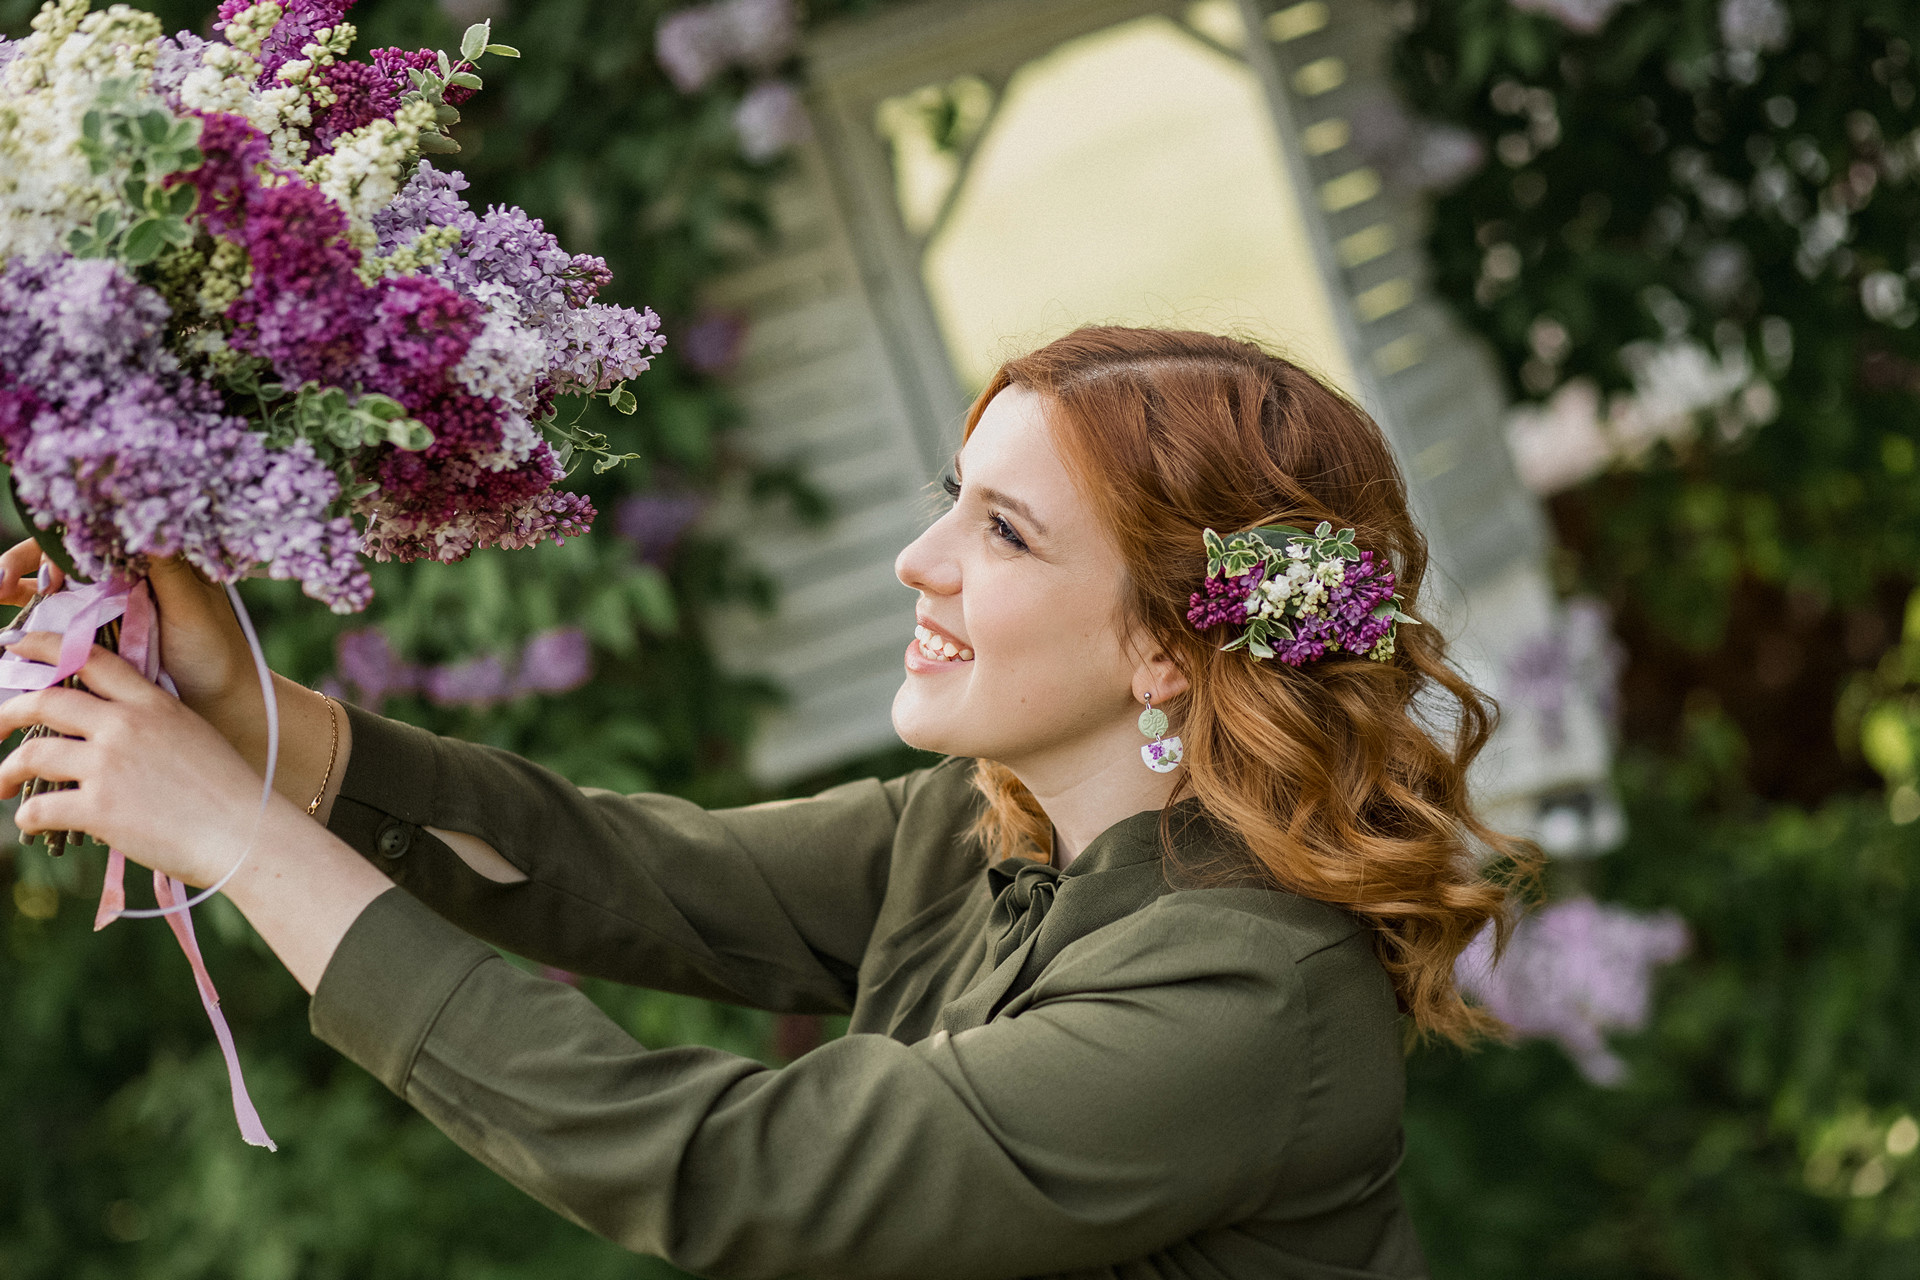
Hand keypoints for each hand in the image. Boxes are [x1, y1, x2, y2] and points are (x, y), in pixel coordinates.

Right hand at [0, 540, 271, 761]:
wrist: (222, 705)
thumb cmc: (216, 652)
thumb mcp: (192, 606)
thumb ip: (163, 567)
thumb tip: (141, 517)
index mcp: (143, 561)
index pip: (85, 534)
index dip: (50, 543)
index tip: (32, 567)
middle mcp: (118, 580)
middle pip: (55, 560)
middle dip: (19, 566)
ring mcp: (103, 612)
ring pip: (46, 593)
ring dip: (16, 591)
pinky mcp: (94, 644)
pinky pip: (51, 630)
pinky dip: (27, 629)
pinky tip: (10, 639)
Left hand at [0, 636, 267, 886]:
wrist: (245, 835)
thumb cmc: (227, 792)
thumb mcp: (192, 736)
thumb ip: (150, 723)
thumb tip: (108, 728)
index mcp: (152, 704)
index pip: (90, 659)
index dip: (45, 646)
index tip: (13, 646)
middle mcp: (126, 726)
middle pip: (45, 702)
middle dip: (6, 713)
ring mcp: (110, 766)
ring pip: (32, 755)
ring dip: (6, 771)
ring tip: (1, 785)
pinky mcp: (100, 808)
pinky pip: (39, 807)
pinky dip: (27, 817)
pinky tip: (31, 823)